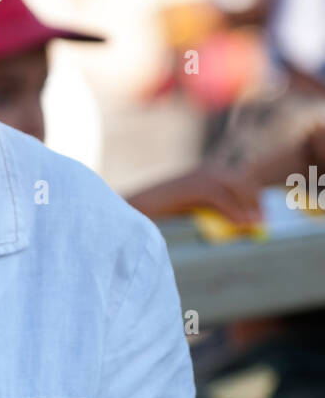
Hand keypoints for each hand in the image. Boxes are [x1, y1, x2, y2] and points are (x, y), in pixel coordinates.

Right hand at [127, 166, 261, 224]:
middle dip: (256, 201)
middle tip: (263, 222)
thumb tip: (238, 226)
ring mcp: (198, 176)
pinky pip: (220, 197)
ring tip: (255, 225)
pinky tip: (240, 224)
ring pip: (235, 186)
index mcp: (206, 175)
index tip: (262, 215)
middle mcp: (205, 171)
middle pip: (242, 181)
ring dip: (248, 206)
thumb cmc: (160, 216)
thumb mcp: (192, 212)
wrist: (134, 208)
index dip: (254, 196)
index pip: (240, 180)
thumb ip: (212, 213)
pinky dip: (233, 211)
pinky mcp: (192, 186)